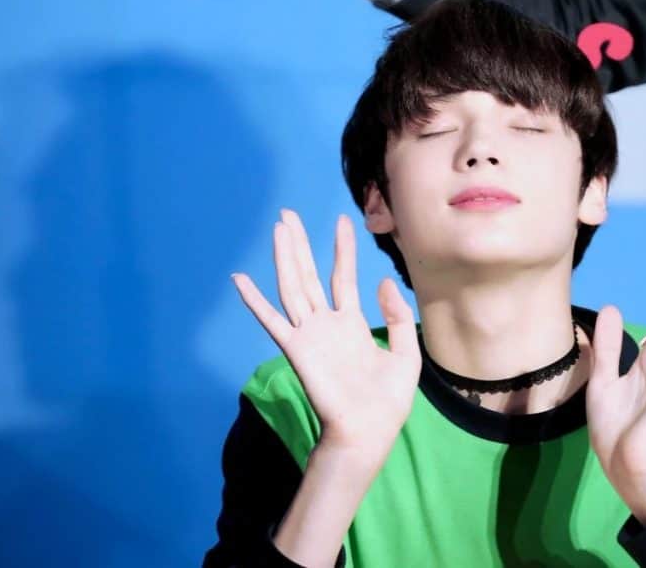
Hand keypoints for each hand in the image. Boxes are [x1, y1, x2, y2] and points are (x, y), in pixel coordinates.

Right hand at [231, 209, 421, 459]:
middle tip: (288, 214)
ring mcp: (310, 334)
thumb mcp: (406, 354)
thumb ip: (398, 317)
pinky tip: (240, 280)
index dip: (342, 249)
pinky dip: (255, 301)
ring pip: (292, 287)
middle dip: (300, 244)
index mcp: (352, 323)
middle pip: (310, 274)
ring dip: (284, 258)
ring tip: (278, 229)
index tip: (342, 220)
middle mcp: (326, 323)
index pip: (344, 276)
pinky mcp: (297, 349)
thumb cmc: (388, 400)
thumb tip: (382, 282)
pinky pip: (272, 320)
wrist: (369, 431)